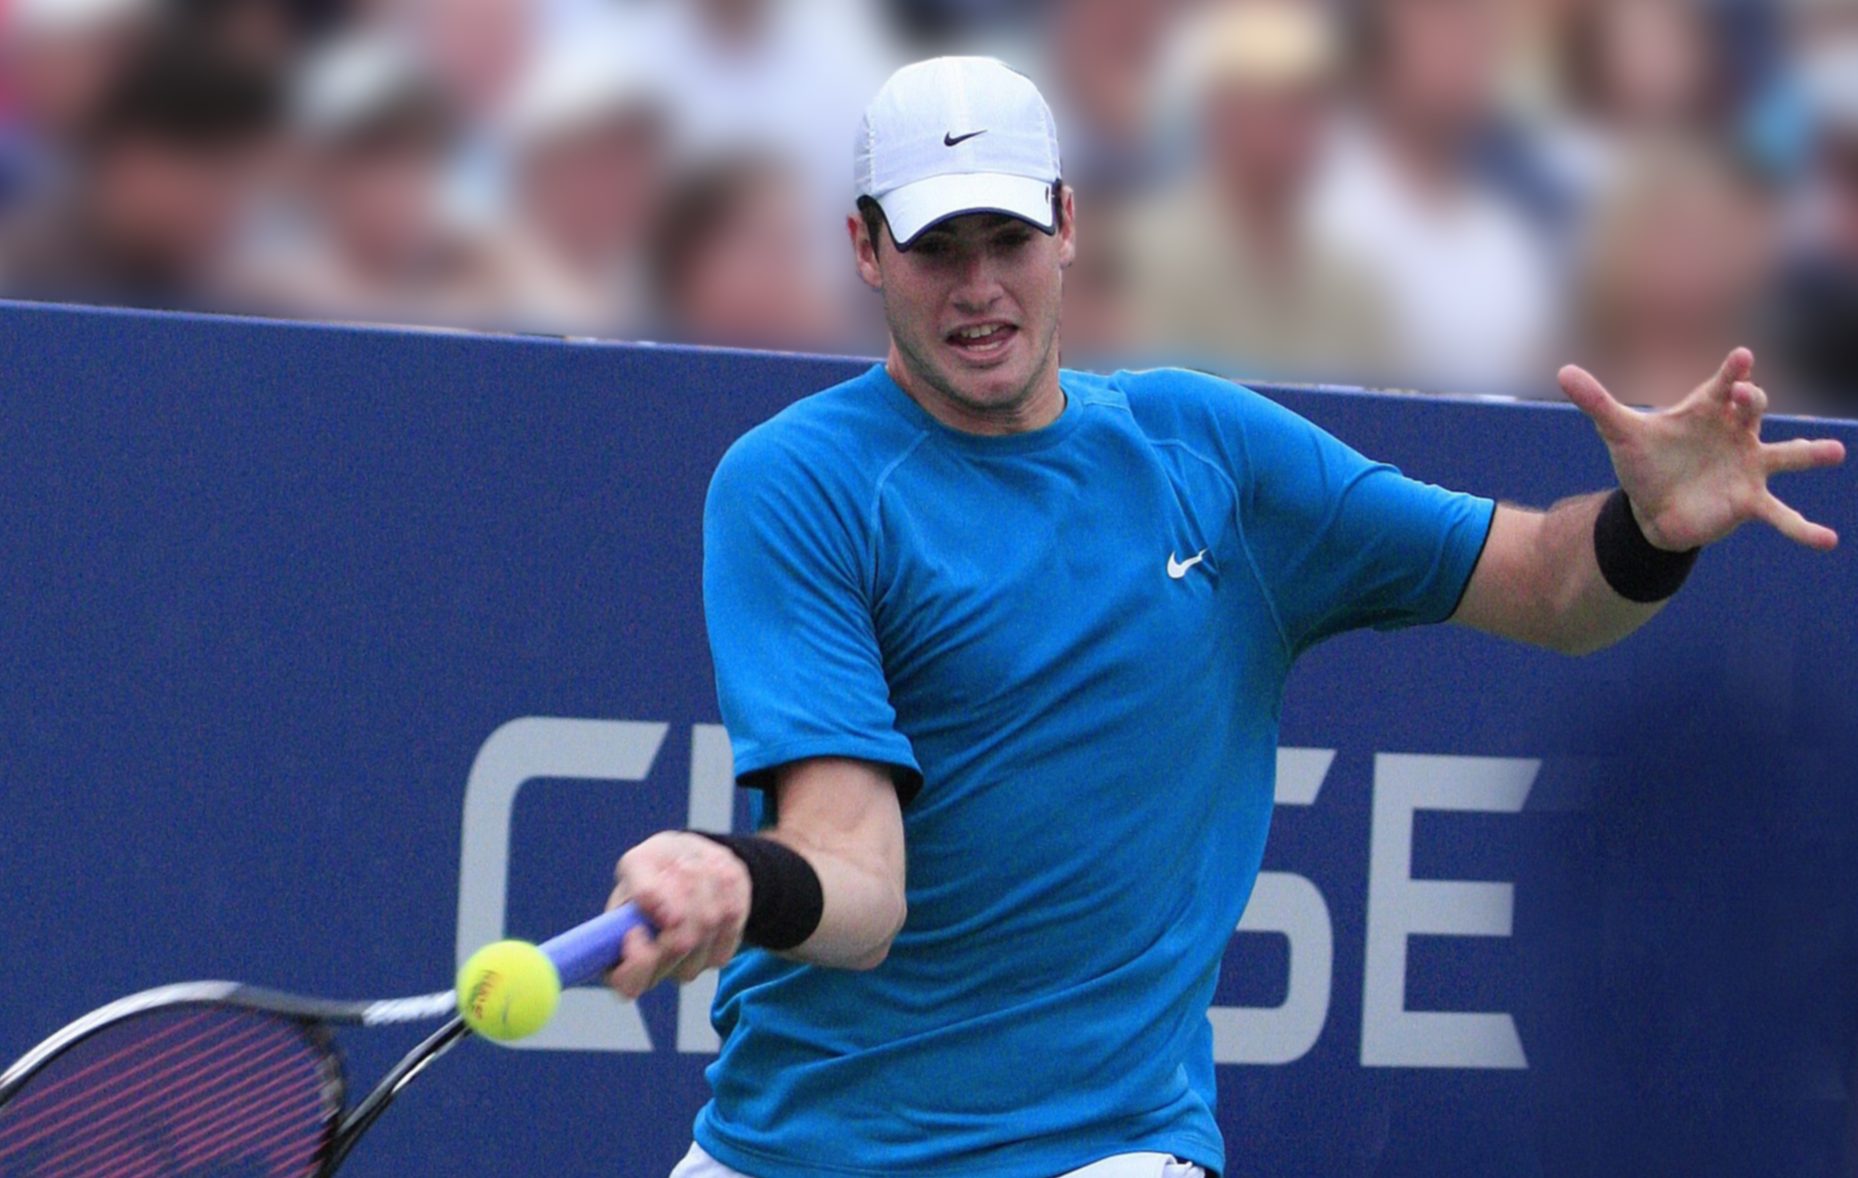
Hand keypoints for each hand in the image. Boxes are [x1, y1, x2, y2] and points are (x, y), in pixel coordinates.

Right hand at [604, 831, 749, 999]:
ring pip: (705, 935)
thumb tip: (654, 904)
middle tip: (678, 870)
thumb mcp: (639, 863)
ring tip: (695, 867)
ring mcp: (688, 965)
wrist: (693, 861)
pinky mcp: (719, 954)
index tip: (636, 930)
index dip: (638, 960)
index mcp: (620, 954)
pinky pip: (730, 928)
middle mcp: (655, 968)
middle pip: (675, 950)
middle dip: (680, 902)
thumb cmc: (657, 866)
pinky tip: (716, 880)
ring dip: (704, 892)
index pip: (627, 983)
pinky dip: (725, 896)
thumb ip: (641, 884)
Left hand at [1559, 348, 1845, 551]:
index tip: (1741, 358)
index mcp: (1707, 410)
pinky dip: (1803, 528)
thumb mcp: (1619, 432)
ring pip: (1786, 455)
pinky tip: (1828, 540)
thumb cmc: (1644, 461)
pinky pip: (1781, 515)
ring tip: (1835, 452)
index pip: (1723, 384)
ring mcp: (1748, 466)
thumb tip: (1563, 372)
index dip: (1733, 372)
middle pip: (1753, 410)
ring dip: (1811, 453)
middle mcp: (1735, 433)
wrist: (1650, 508)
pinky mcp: (1749, 502)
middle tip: (1747, 399)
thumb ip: (1596, 402)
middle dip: (1752, 402)